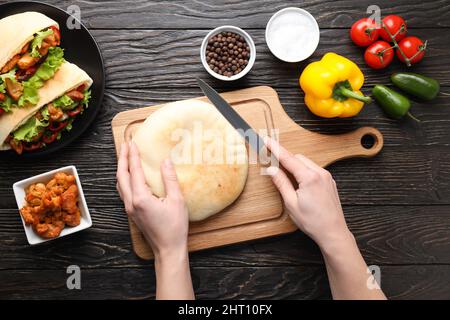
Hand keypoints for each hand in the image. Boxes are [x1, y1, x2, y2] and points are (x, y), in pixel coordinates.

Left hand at [116, 142, 188, 257]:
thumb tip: (165, 162)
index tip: (133, 143)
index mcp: (141, 198)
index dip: (133, 155)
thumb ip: (170, 179)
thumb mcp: (177, 200)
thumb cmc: (174, 228)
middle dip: (122, 159)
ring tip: (125, 157)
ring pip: (120, 184)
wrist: (168, 249)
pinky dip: (124, 179)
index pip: (134, 171)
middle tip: (126, 145)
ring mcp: (130, 209)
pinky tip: (130, 176)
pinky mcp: (132, 213)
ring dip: (121, 169)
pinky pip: (124, 191)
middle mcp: (131, 203)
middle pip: (121, 176)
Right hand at [265, 137, 351, 249]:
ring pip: (306, 163)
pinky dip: (304, 171)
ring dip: (295, 166)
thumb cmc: (313, 221)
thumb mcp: (291, 203)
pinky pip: (314, 170)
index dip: (276, 148)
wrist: (333, 232)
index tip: (267, 140)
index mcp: (309, 177)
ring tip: (288, 180)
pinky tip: (300, 184)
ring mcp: (327, 177)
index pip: (288, 158)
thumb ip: (281, 183)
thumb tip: (272, 170)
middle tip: (273, 165)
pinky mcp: (330, 182)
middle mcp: (320, 173)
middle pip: (298, 158)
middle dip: (285, 160)